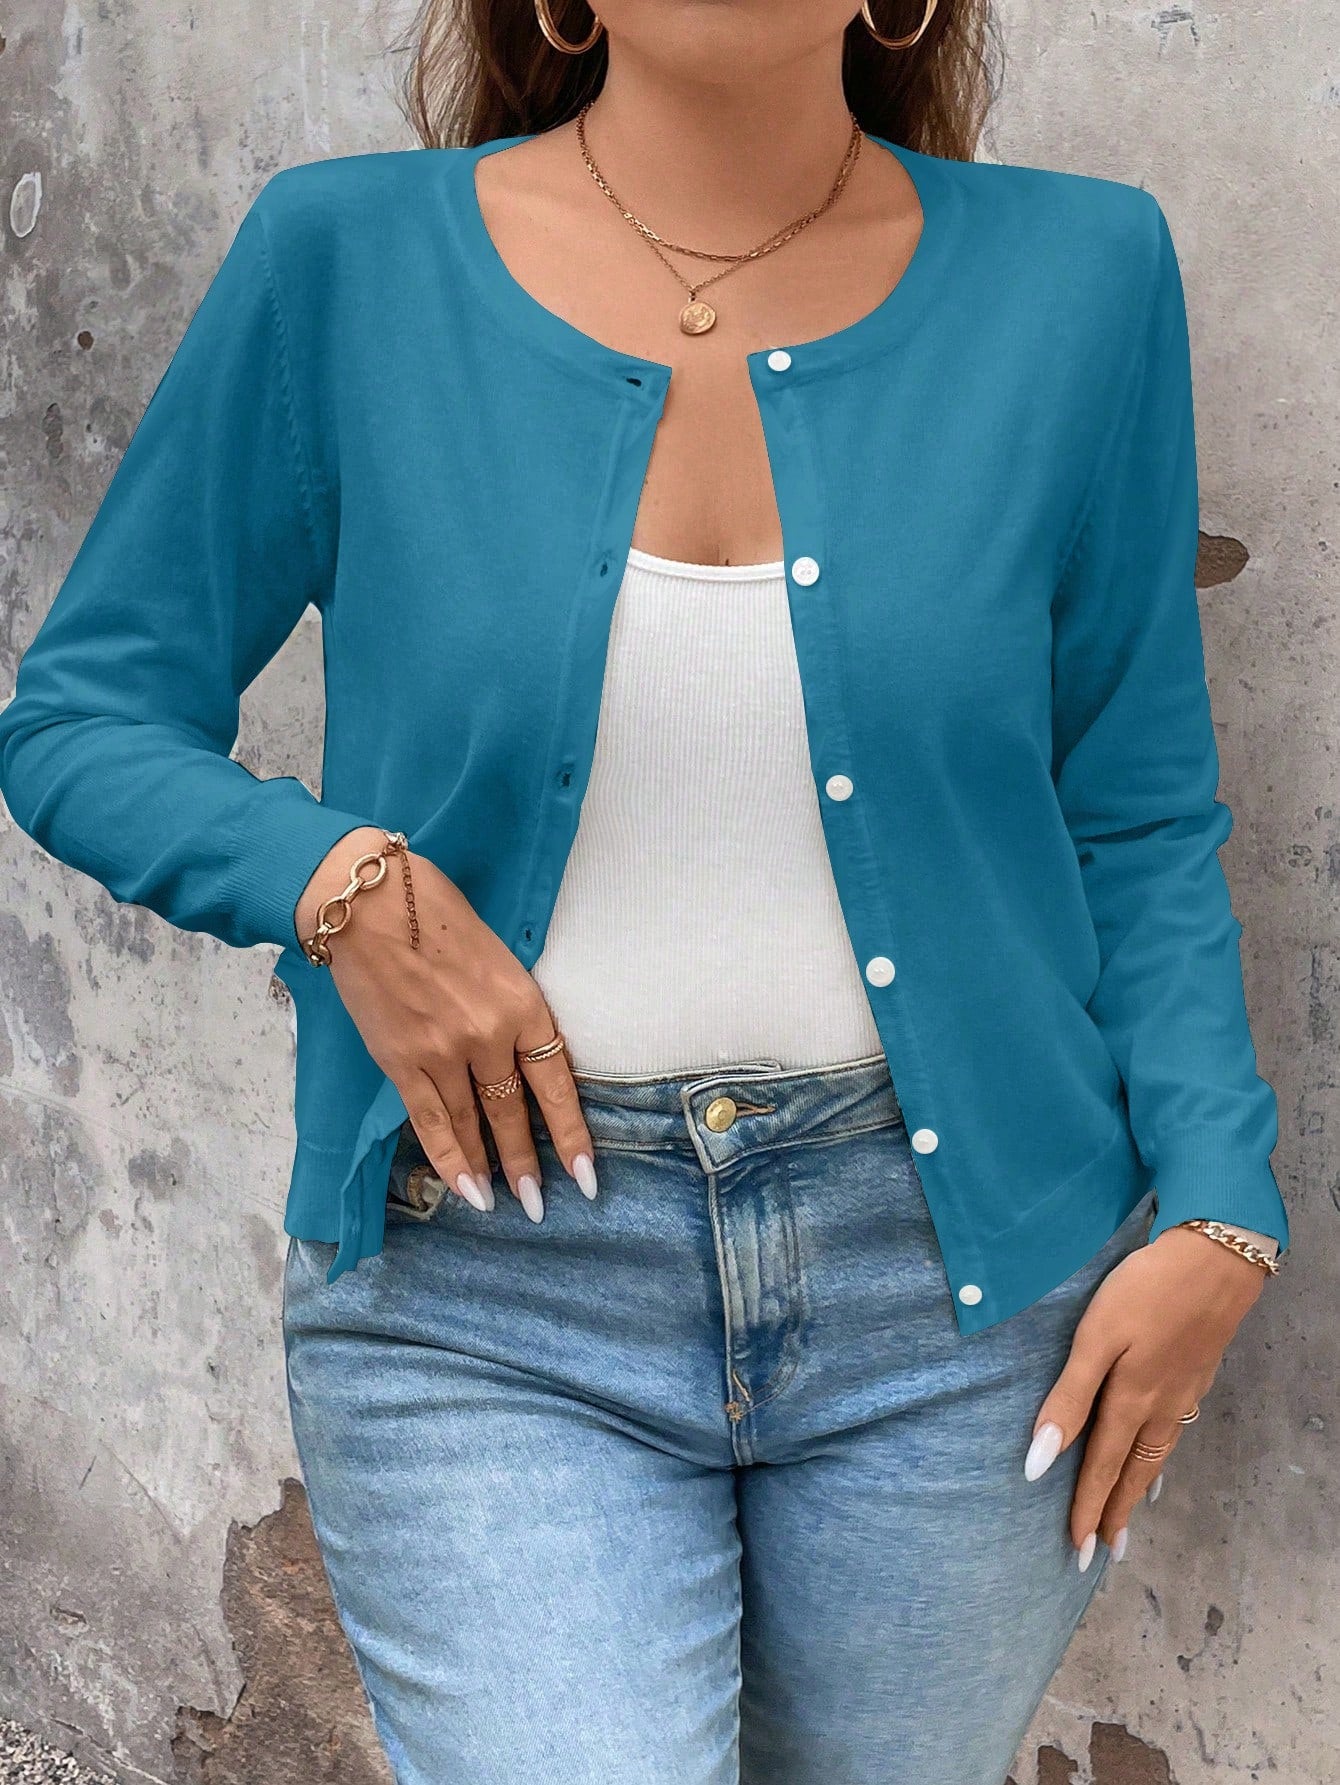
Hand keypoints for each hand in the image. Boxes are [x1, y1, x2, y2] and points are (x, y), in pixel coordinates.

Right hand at [294, 830, 595, 1220]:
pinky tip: (464, 1189)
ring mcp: (443, 1052)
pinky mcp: (402, 1061)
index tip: (586, 1175)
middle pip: (515, 1112)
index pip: (557, 1085)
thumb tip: (520, 1054)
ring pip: (474, 1123)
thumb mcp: (499, 958)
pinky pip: (430, 1122)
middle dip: (529, 1162)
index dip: (572, 1136)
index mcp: (523, 1004)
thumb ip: (512, 1008)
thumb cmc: (436, 914)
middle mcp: (488, 1035)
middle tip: (541, 1203)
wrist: (368, 903)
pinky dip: (448, 1159)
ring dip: (491, 1168)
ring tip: (506, 1203)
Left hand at [1023, 1225, 1268, 1568]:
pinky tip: (1158, 1458)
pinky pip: (1173, 1435)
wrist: (1215, 1260)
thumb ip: (1068, 1399)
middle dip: (1113, 1514)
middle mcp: (1160, 1407)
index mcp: (1130, 1402)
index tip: (1076, 1551)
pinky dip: (1160, 1459)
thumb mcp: (1096, 1339)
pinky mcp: (1195, 1375)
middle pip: (1133, 1472)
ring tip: (1126, 1521)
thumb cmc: (1145, 1292)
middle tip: (1103, 1555)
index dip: (1085, 1509)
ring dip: (1137, 1491)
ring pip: (1157, 1456)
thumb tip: (1038, 1463)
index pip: (1101, 1468)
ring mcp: (1182, 1393)